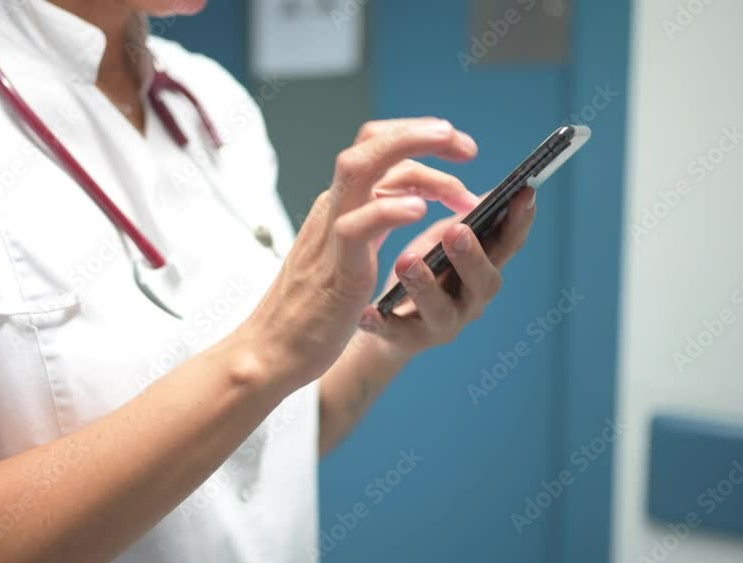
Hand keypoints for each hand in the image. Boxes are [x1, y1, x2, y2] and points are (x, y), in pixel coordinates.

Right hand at [237, 118, 479, 388]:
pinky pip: (357, 225)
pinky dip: (390, 209)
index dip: (418, 136)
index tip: (457, 145)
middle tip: (467, 147)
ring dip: (413, 154)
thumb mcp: (350, 249)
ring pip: (361, 166)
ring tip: (458, 168)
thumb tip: (417, 195)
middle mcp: (334, 207)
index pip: (376, 146)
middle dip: (423, 133)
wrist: (274, 348)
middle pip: (371, 143)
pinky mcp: (335, 267)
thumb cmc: (314, 306)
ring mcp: (330, 232)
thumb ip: (376, 219)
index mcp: (340, 203)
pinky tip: (421, 210)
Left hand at [357, 182, 537, 362]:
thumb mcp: (444, 244)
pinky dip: (381, 323)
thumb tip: (491, 191)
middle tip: (457, 231)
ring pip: (440, 310)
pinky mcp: (405, 340)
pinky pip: (393, 334)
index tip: (525, 192)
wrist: (390, 328)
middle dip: (473, 257)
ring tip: (407, 261)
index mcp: (483, 272)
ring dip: (425, 285)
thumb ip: (466, 223)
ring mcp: (440, 325)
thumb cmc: (426, 273)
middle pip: (483, 283)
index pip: (508, 246)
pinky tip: (366, 313)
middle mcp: (470, 301)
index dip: (519, 222)